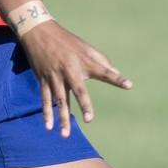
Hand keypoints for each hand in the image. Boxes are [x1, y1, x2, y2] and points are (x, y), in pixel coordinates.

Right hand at [16, 22, 131, 137]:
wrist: (38, 31)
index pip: (104, 70)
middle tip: (89, 119)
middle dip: (84, 104)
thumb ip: (101, 60)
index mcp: (84, 61)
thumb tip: (115, 72)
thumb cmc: (66, 40)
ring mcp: (55, 76)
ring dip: (62, 118)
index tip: (129, 85)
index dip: (116, 78)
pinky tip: (48, 126)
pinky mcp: (44, 79)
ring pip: (60, 100)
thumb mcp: (85, 46)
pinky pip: (45, 99)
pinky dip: (46, 113)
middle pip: (78, 90)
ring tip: (64, 135)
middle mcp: (70, 70)